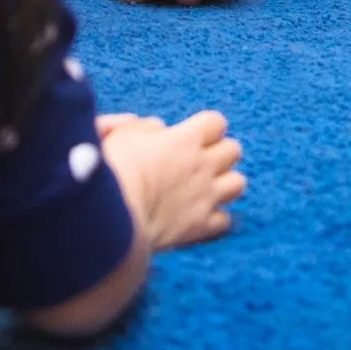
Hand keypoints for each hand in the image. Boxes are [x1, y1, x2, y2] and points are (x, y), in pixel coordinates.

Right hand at [100, 109, 245, 248]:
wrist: (112, 218)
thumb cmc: (112, 172)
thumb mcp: (122, 136)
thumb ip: (145, 127)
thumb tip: (160, 129)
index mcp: (185, 140)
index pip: (216, 122)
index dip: (205, 128)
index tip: (190, 136)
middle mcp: (202, 166)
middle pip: (233, 150)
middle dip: (219, 153)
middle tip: (198, 161)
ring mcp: (205, 197)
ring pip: (238, 183)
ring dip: (224, 184)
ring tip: (204, 189)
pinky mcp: (200, 227)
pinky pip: (225, 220)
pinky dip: (214, 218)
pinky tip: (197, 217)